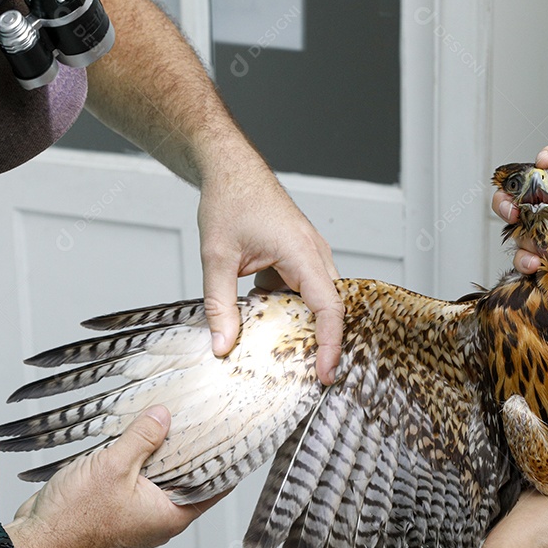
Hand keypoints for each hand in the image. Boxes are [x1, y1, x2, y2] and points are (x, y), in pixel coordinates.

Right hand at [7, 406, 223, 547]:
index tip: (234, 434)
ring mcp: (136, 512)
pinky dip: (136, 455)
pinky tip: (134, 431)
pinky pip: (135, 476)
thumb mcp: (114, 467)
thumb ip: (142, 438)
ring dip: (159, 448)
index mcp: (170, 516)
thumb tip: (164, 415)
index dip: (226, 460)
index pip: (214, 486)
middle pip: (187, 476)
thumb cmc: (73, 520)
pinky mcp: (115, 505)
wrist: (33, 543)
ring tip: (168, 414)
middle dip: (191, 446)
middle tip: (200, 413)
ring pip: (159, 474)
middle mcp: (158, 517)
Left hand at [197, 169, 342, 384]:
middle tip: (306, 378)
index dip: (330, 343)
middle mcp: (315, 255)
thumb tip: (223, 347)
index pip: (329, 306)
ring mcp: (310, 256)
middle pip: (330, 308)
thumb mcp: (216, 257)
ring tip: (283, 355)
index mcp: (302, 252)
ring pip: (317, 301)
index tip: (326, 372)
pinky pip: (303, 291)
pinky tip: (264, 321)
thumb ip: (220, 305)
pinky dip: (289, 310)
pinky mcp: (300, 259)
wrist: (230, 170)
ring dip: (301, 325)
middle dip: (322, 343)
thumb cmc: (229, 202)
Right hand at [492, 146, 547, 291]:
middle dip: (513, 197)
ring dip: (521, 235)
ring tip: (537, 247)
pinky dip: (524, 259)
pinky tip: (535, 264)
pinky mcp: (547, 257)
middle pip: (530, 193)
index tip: (540, 161)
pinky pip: (525, 255)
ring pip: (522, 225)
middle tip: (512, 208)